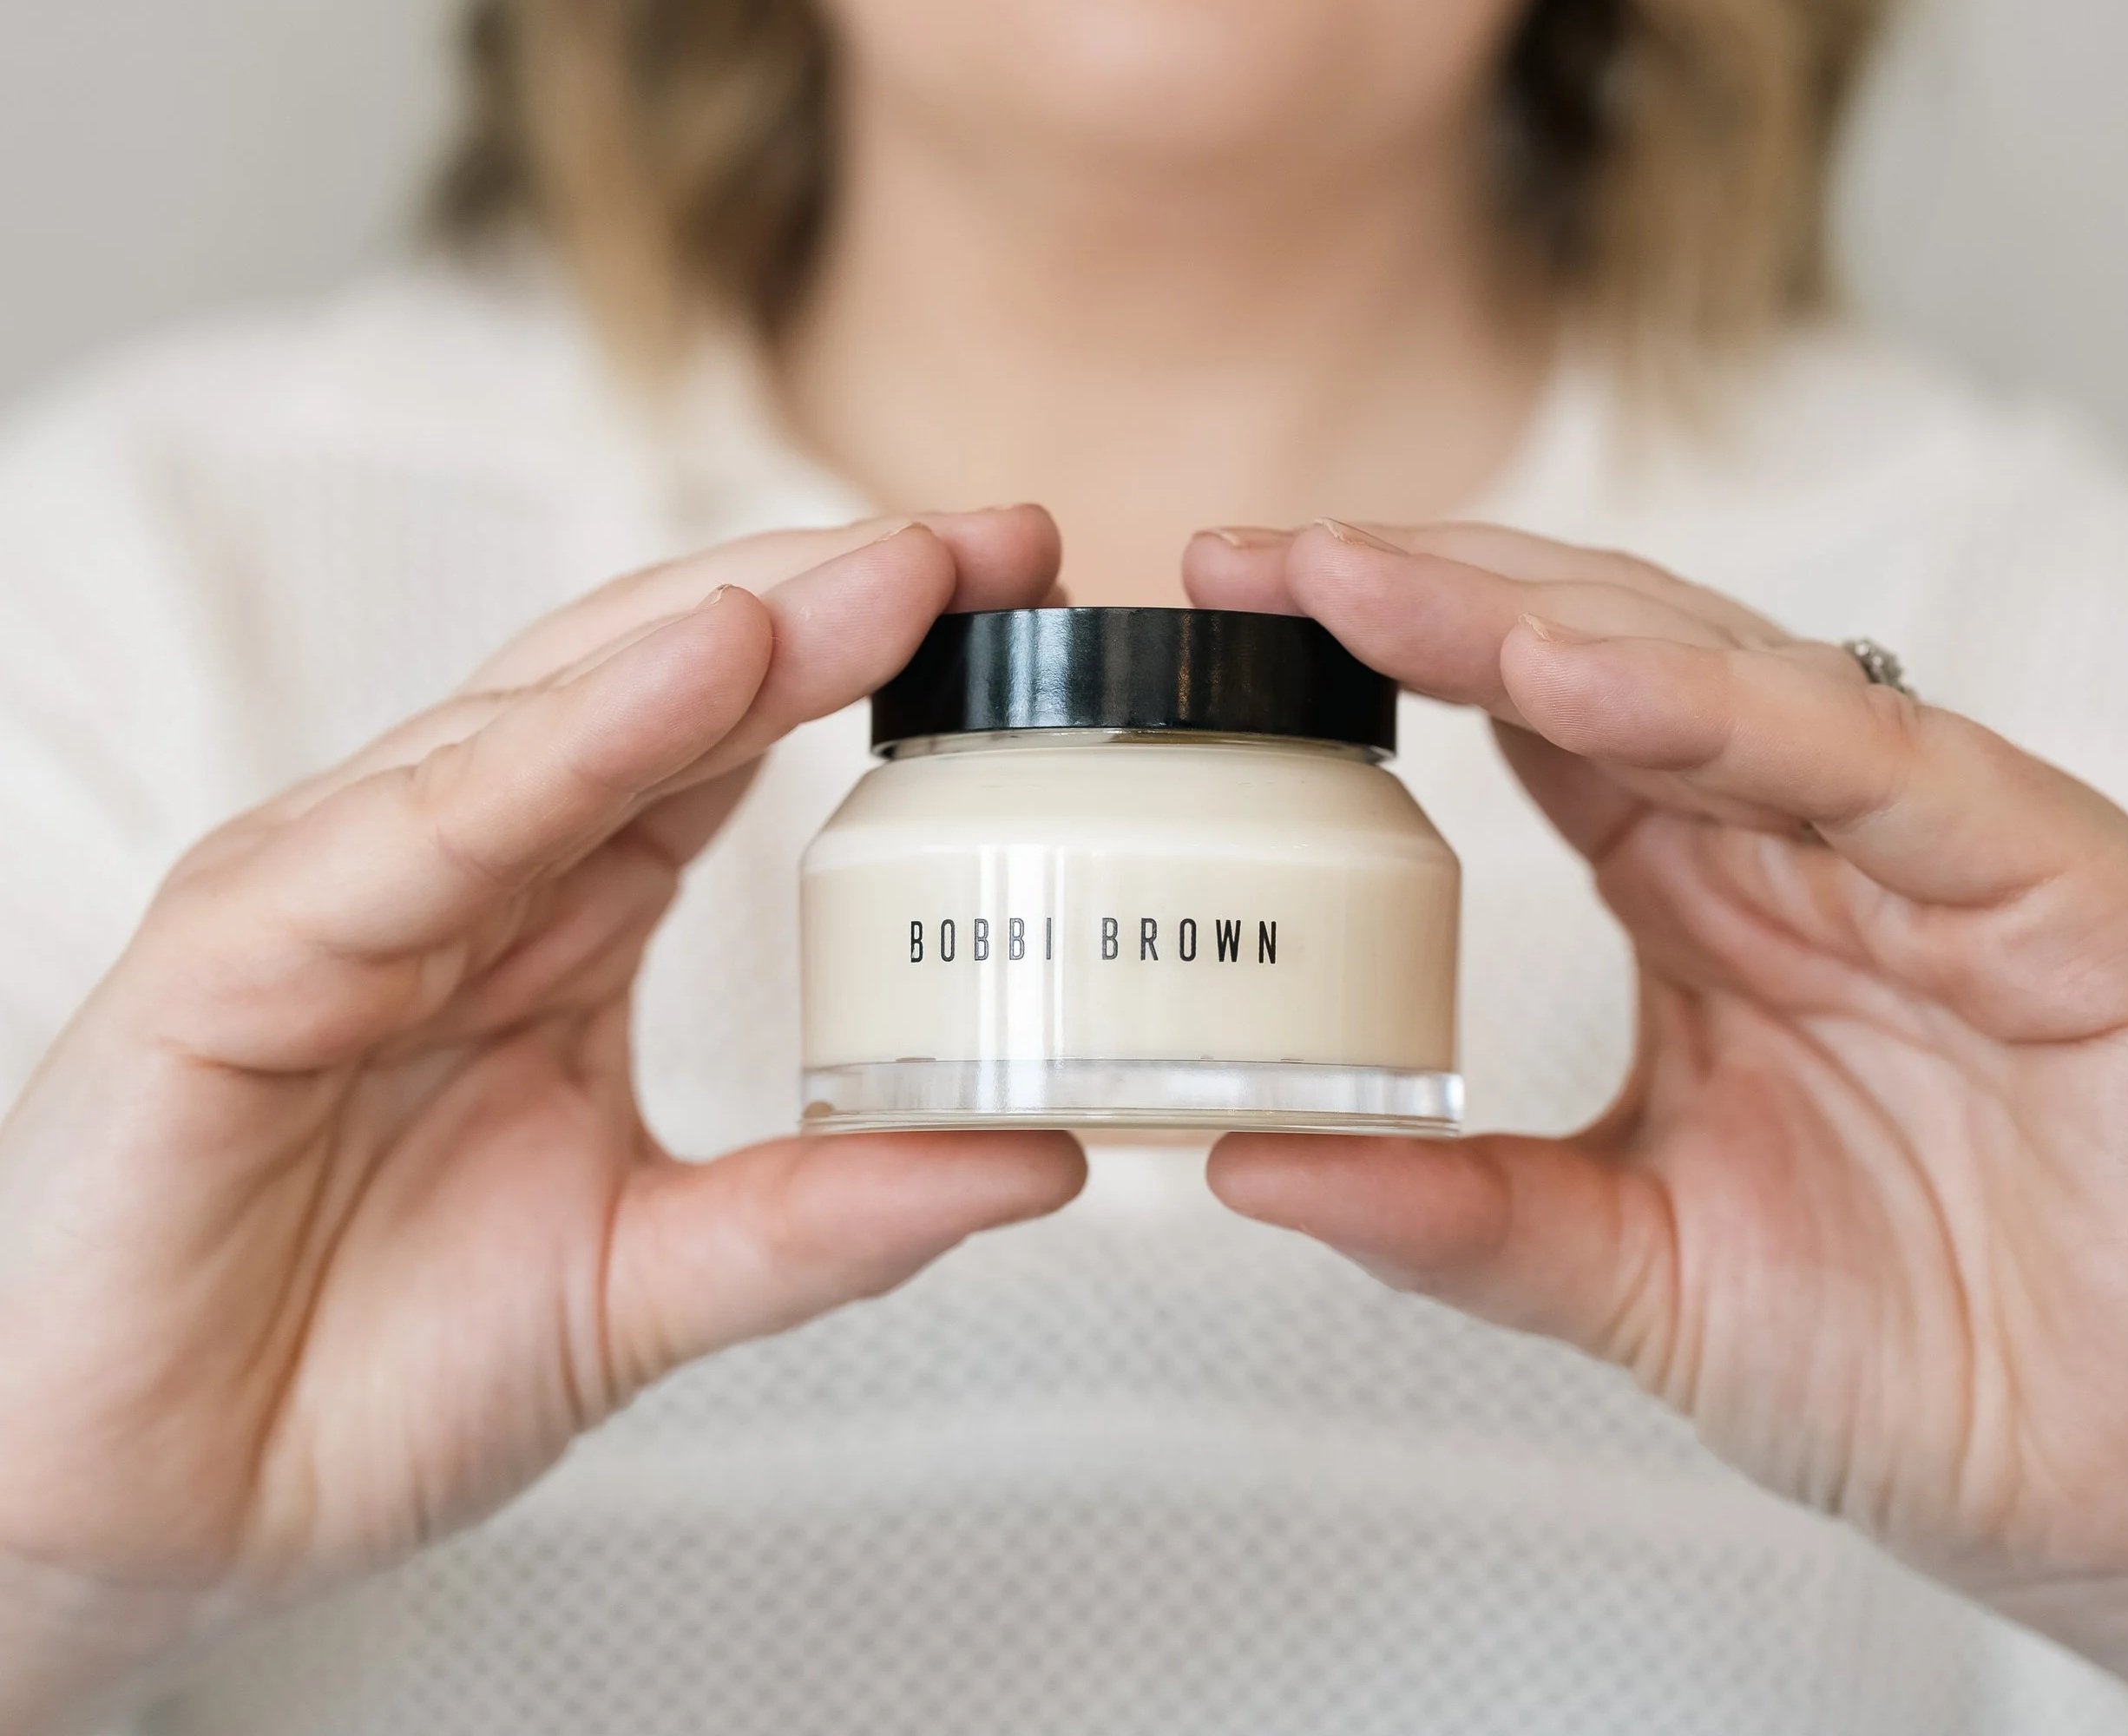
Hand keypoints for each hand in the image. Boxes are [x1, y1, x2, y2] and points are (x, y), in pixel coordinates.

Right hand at [0, 509, 1085, 1726]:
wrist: (151, 1513)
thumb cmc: (368, 1377)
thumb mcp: (650, 1284)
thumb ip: (828, 1219)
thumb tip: (1042, 1157)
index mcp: (558, 918)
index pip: (726, 739)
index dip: (869, 660)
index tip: (1024, 600)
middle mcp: (460, 872)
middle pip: (658, 682)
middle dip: (831, 599)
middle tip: (997, 541)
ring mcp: (345, 891)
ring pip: (550, 717)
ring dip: (728, 634)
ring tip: (888, 572)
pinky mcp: (243, 951)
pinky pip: (424, 829)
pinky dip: (561, 745)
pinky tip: (696, 671)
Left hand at [1186, 519, 2127, 1699]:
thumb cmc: (1934, 1359)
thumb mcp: (1639, 1276)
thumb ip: (1458, 1217)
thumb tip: (1247, 1160)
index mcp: (1702, 900)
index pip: (1526, 725)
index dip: (1387, 657)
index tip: (1227, 616)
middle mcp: (1799, 845)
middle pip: (1596, 656)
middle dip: (1422, 594)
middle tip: (1252, 558)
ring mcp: (1919, 848)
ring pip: (1717, 671)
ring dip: (1531, 614)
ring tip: (1363, 580)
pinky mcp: (2045, 881)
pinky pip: (1873, 765)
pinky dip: (1727, 712)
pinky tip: (1575, 681)